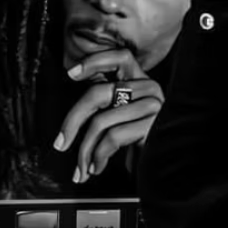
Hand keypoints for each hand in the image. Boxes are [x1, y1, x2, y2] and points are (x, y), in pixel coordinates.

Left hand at [53, 48, 163, 183]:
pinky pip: (113, 137)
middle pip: (97, 94)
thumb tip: (71, 101)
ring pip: (100, 122)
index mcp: (141, 81)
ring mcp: (153, 106)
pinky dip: (98, 156)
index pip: (120, 57)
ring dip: (85, 151)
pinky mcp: (154, 127)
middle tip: (59, 144)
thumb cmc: (140, 143)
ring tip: (80, 170)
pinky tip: (96, 168)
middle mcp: (150, 88)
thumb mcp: (122, 118)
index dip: (95, 62)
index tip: (71, 74)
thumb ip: (106, 104)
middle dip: (72, 122)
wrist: (168, 168)